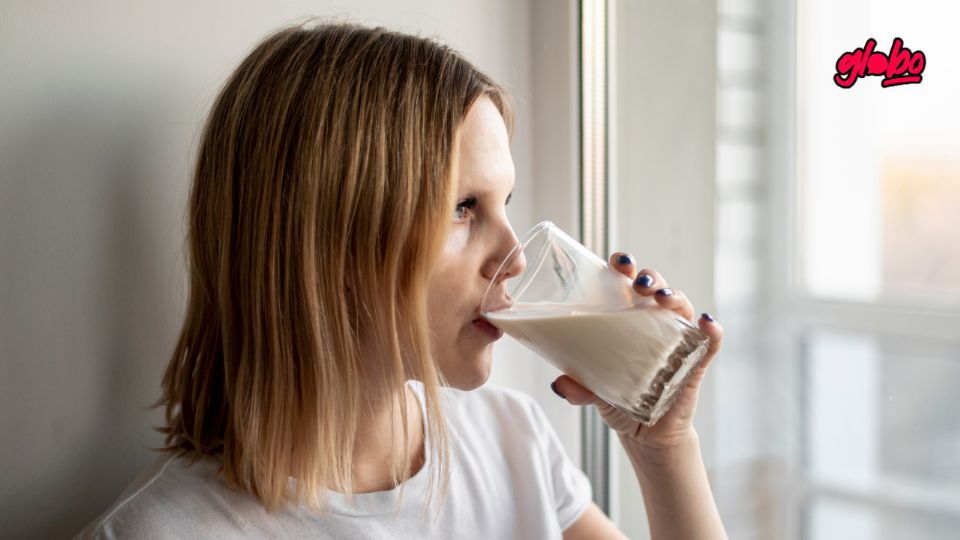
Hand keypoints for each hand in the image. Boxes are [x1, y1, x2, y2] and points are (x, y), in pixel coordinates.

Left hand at [550, 252, 723, 452]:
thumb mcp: (593, 392)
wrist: (644, 435)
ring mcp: (677, 341)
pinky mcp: (695, 364)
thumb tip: (560, 384)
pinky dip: (713, 331)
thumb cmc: (619, 400)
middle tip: (639, 284)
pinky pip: (710, 343)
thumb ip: (579, 388)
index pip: (628, 284)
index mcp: (627, 320)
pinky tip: (707, 323)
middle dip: (651, 278)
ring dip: (675, 296)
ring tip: (663, 298)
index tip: (618, 262)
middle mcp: (654, 324)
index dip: (626, 268)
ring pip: (682, 307)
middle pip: (657, 288)